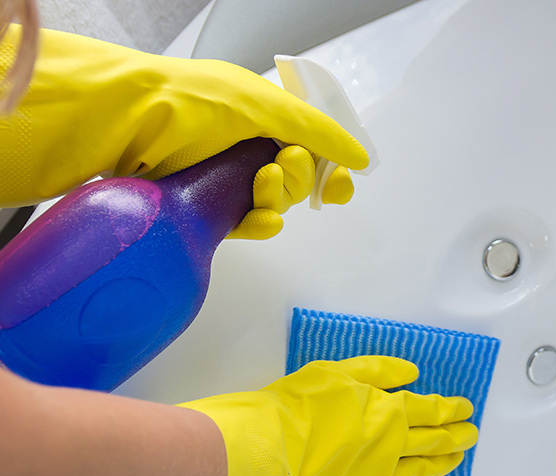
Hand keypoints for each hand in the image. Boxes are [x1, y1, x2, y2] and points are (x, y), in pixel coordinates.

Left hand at [0, 26, 367, 229]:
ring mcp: (225, 179)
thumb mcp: (266, 106)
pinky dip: (260, 223)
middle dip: (299, 177)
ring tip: (259, 180)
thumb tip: (360, 160)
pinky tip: (256, 216)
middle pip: (298, 180)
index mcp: (261, 114)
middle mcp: (245, 145)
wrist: (127, 123)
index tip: (338, 181)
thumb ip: (319, 132)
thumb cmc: (192, 102)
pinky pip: (250, 225)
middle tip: (281, 163)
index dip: (328, 167)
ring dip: (278, 197)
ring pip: (276, 204)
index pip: (310, 147)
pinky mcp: (207, 210)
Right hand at [179, 357, 477, 475]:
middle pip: (435, 440)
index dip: (451, 409)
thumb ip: (379, 371)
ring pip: (423, 469)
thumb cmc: (297, 408)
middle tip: (471, 433)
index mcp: (389, 412)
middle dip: (457, 435)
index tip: (465, 409)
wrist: (267, 450)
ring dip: (444, 462)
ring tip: (457, 457)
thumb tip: (412, 374)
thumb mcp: (338, 372)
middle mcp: (393, 446)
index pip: (431, 410)